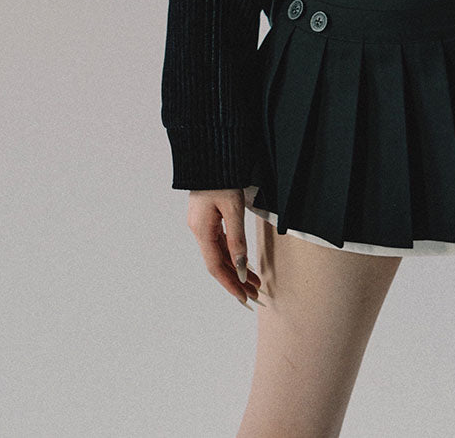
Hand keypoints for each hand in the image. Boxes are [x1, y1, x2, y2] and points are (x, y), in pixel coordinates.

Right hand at [187, 188, 262, 306]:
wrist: (212, 156)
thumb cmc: (221, 179)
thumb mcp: (233, 210)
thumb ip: (237, 240)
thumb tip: (241, 268)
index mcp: (201, 230)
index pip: (215, 266)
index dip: (230, 284)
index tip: (244, 298)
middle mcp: (198, 230)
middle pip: (217, 262)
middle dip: (236, 279)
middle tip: (256, 293)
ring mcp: (201, 224)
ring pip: (219, 253)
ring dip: (236, 268)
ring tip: (255, 281)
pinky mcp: (207, 217)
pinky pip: (219, 242)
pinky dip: (232, 254)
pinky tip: (243, 262)